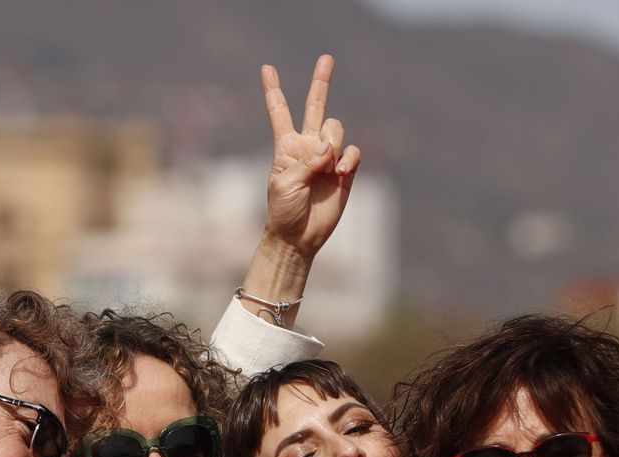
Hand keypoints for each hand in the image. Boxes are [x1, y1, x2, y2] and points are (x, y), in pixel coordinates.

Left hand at [261, 54, 360, 259]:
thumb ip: (307, 161)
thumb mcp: (286, 183)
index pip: (280, 112)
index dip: (274, 90)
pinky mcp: (345, 172)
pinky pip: (352, 152)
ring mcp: (328, 157)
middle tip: (327, 58)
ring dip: (332, 144)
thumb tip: (330, 149)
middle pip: (315, 107)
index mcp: (286, 146)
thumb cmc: (284, 211)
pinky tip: (340, 173)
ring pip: (336, 129)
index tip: (266, 68)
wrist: (300, 236)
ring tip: (327, 168)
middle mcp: (308, 146)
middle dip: (321, 82)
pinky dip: (348, 159)